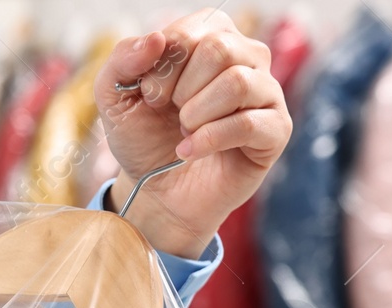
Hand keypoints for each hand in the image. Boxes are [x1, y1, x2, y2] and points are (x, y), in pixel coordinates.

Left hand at [96, 9, 291, 258]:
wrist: (156, 192)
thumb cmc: (143, 138)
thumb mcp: (116, 98)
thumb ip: (122, 60)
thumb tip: (156, 38)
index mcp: (211, 36)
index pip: (191, 32)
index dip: (161, 68)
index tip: (151, 97)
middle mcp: (246, 57)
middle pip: (218, 49)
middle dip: (180, 90)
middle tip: (172, 115)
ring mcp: (265, 92)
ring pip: (237, 82)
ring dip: (196, 115)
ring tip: (185, 132)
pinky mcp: (275, 130)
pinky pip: (248, 123)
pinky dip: (208, 140)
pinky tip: (189, 150)